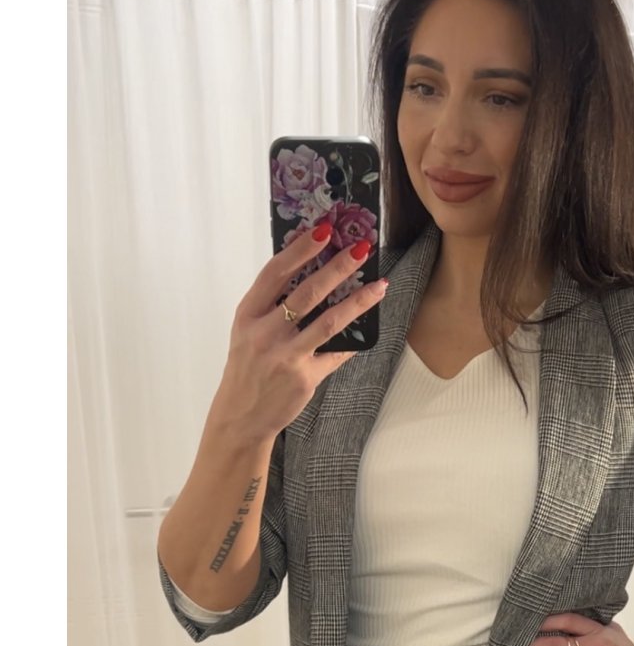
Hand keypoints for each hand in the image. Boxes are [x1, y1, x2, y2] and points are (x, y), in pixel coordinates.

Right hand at [211, 224, 388, 443]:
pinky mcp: (304, 377)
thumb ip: (271, 304)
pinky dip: (354, 340)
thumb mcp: (248, 330)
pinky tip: (370, 326)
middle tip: (362, 249)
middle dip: (338, 267)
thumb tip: (310, 273)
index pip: (275, 273)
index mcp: (249, 314)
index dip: (300, 249)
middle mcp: (265, 333)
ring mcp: (286, 356)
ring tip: (379, 285)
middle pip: (308, 292)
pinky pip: (336, 353)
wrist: (241, 415)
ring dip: (358, 301)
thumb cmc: (248, 367)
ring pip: (329, 321)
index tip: (323, 230)